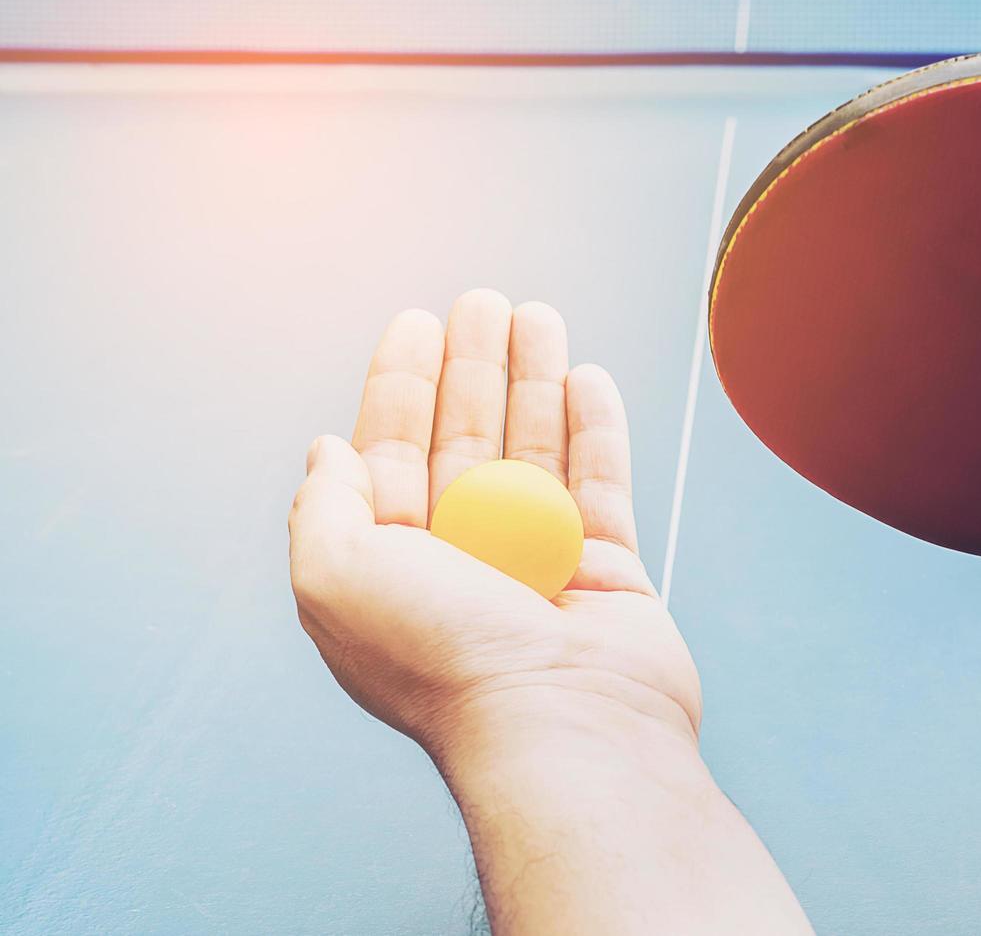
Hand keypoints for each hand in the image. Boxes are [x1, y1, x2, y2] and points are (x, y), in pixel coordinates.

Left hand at [289, 290, 699, 763]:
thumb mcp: (335, 578)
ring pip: (538, 451)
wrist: (561, 726)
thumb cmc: (443, 658)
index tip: (419, 320)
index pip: (392, 451)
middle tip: (485, 301)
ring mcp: (540, 564)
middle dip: (474, 365)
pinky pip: (602, 484)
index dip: (401, 381)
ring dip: (537, 379)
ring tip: (539, 315)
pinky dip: (597, 429)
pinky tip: (588, 377)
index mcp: (394, 564)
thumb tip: (327, 449)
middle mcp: (464, 560)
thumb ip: (324, 506)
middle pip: (468, 438)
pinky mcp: (608, 573)